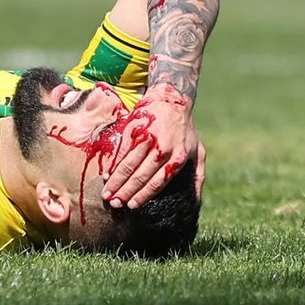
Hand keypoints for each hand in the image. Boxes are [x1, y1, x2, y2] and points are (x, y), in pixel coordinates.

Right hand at [102, 84, 205, 207]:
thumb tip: (197, 202)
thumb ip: (198, 177)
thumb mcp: (198, 152)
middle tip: (114, 204)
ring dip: (116, 181)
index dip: (143, 195)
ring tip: (107, 194)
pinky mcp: (134, 130)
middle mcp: (161, 149)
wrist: (172, 98)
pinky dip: (113, 165)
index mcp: (176, 158)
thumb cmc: (185, 130)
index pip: (157, 182)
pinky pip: (121, 152)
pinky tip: (106, 176)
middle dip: (126, 192)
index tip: (132, 206)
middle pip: (140, 176)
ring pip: (128, 165)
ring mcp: (146, 139)